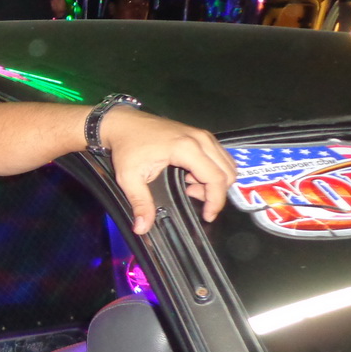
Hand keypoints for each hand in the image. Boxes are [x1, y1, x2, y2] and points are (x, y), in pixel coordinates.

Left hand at [100, 107, 236, 234]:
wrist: (122, 123)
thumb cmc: (126, 147)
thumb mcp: (129, 178)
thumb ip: (140, 203)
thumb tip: (142, 228)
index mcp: (187, 148)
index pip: (216, 178)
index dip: (216, 201)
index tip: (207, 216)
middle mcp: (201, 139)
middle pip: (228, 172)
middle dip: (215, 192)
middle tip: (192, 197)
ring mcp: (202, 134)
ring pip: (227, 163)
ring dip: (215, 181)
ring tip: (190, 187)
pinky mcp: (200, 134)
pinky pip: (219, 156)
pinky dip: (213, 170)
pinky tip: (191, 175)